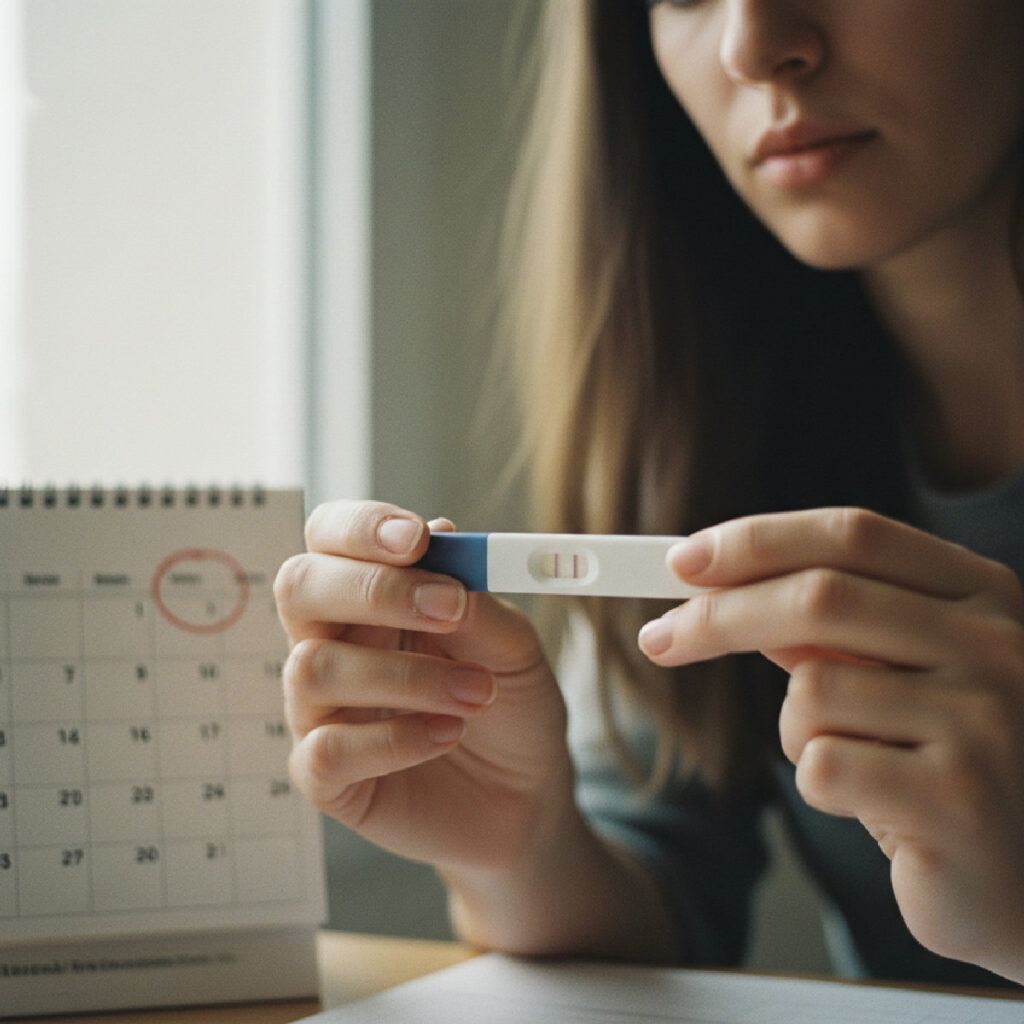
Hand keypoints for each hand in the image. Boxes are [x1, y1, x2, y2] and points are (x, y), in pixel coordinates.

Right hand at [274, 500, 572, 873]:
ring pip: (313, 668)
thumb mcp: (514, 645)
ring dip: (407, 675)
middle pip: (298, 588)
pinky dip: (395, 740)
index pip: (330, 537)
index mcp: (372, 596)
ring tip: (478, 692)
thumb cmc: (512, 707)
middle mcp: (334, 642)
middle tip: (449, 608)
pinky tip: (447, 735)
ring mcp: (322, 710)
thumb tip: (440, 540)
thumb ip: (476, 599)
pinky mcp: (326, 779)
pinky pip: (327, 750)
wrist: (529, 796)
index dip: (360, 528)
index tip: (417, 538)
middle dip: (372, 589)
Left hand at [638, 507, 1023, 981]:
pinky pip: (823, 766)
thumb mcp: (898, 675)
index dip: (759, 540)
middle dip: (719, 616)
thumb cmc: (946, 765)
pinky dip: (820, 784)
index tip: (685, 560)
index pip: (852, 535)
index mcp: (982, 596)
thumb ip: (832, 624)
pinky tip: (872, 805)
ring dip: (796, 731)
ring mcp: (987, 721)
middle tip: (659, 638)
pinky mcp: (959, 799)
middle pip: (819, 598)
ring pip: (812, 690)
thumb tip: (723, 583)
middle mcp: (997, 645)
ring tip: (853, 764)